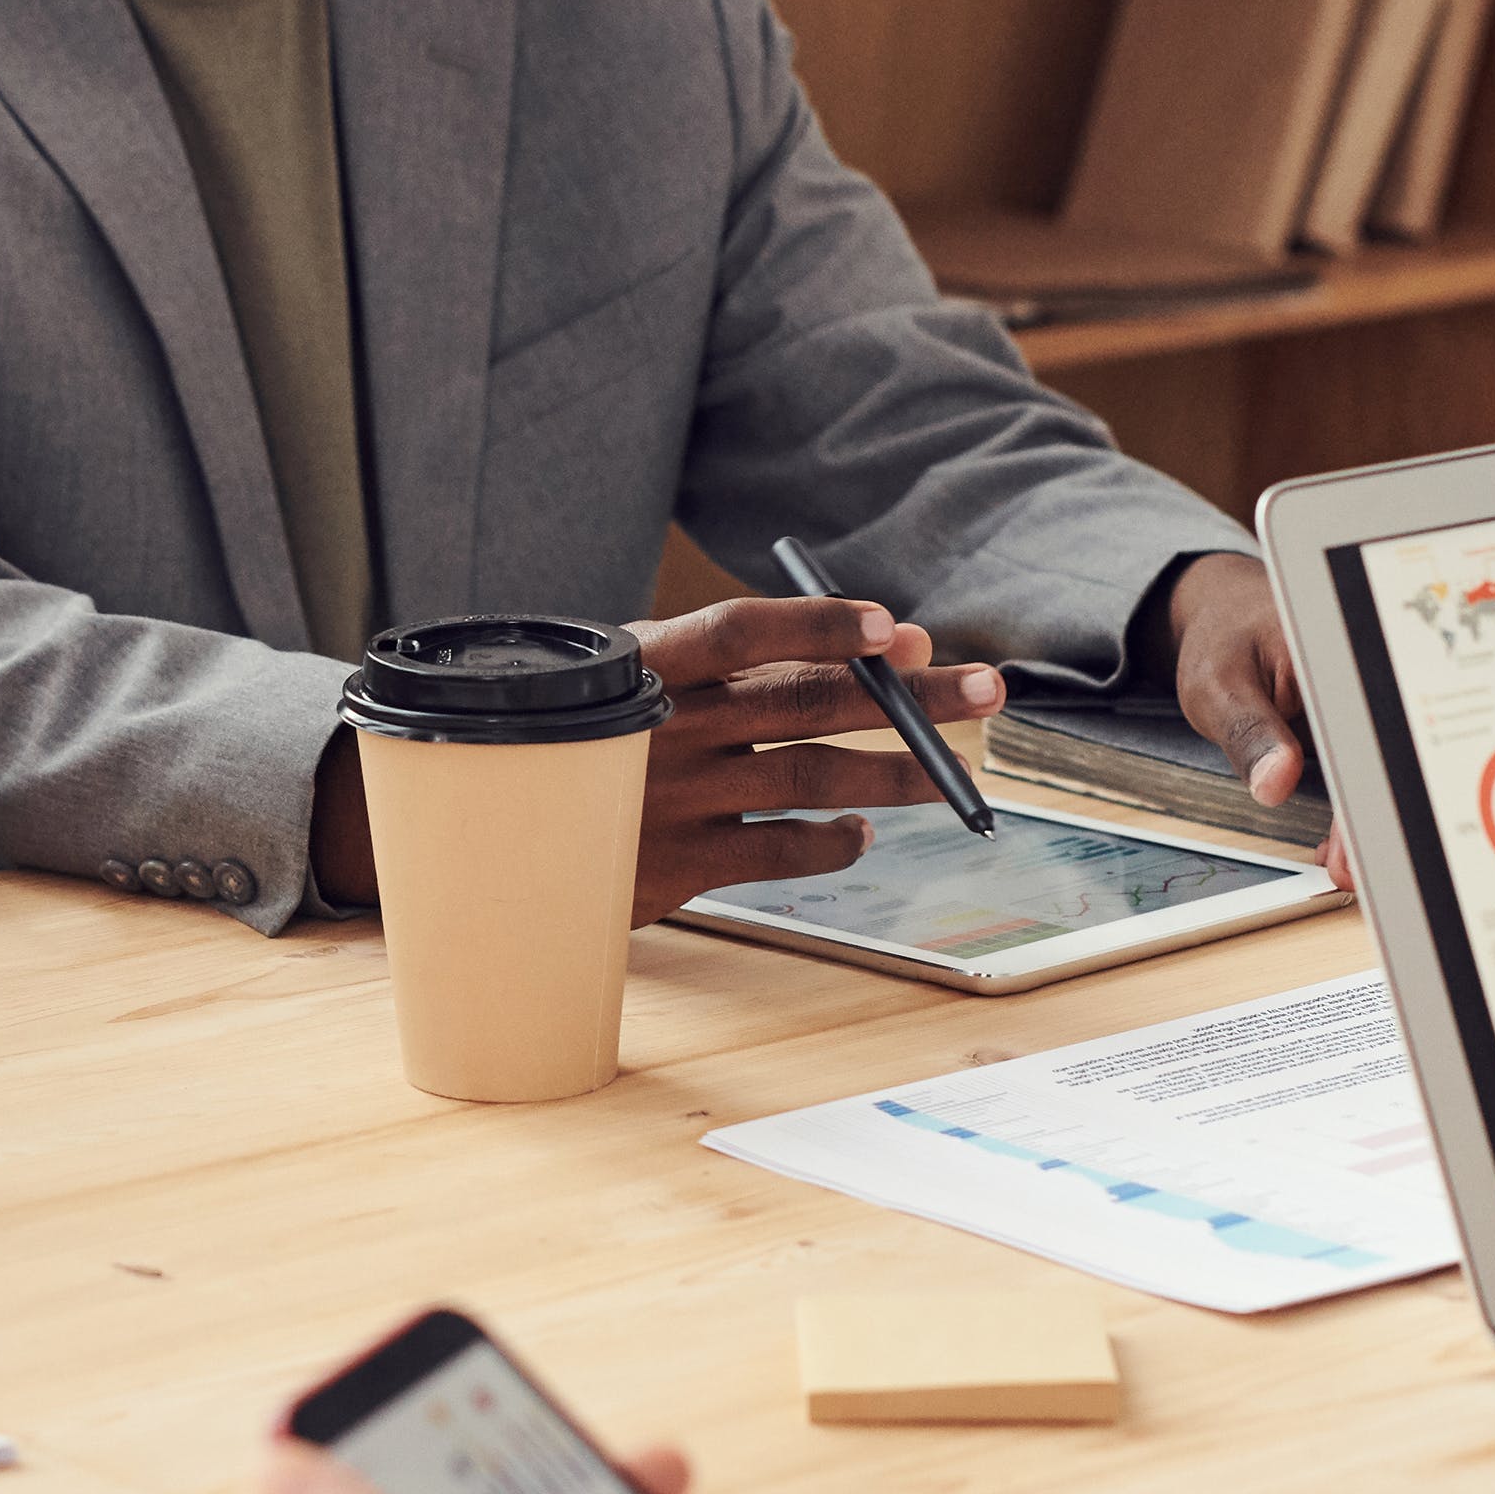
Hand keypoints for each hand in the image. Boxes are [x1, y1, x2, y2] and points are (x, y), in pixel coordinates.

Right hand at [622, 595, 1003, 924]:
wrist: (507, 830)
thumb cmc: (609, 735)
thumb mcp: (661, 680)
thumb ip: (769, 663)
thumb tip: (906, 644)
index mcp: (651, 663)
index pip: (742, 631)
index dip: (819, 627)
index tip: (895, 629)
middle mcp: (664, 727)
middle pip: (805, 703)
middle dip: (909, 697)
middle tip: (987, 689)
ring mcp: (672, 800)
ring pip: (811, 777)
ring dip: (897, 772)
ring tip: (954, 772)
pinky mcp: (679, 867)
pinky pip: (783, 850)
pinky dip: (835, 839)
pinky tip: (861, 830)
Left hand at [1151, 550, 1349, 889]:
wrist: (1231, 612)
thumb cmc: (1225, 638)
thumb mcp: (1219, 683)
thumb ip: (1248, 732)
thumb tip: (1278, 783)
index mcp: (1342, 659)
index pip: (1363, 739)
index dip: (1361, 801)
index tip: (1351, 848)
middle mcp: (1368, 679)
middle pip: (1385, 760)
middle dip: (1373, 823)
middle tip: (1350, 873)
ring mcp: (1367, 703)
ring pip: (1380, 770)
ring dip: (1368, 822)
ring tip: (1347, 869)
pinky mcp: (1360, 723)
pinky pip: (1367, 769)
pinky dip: (1356, 808)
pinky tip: (1341, 844)